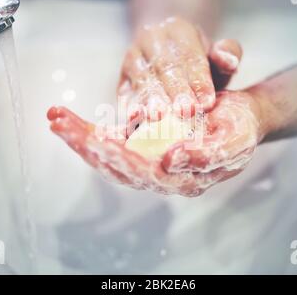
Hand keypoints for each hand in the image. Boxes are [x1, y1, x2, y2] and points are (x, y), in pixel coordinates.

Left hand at [47, 89, 263, 196]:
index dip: (119, 155)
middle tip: (59, 123)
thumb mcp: (234, 141)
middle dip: (86, 143)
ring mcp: (149, 164)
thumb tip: (169, 160)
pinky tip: (67, 122)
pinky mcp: (142, 149)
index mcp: (183, 178)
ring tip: (56, 119)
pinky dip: (88, 133)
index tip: (95, 138)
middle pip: (115, 166)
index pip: (143, 172)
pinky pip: (110, 145)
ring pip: (106, 158)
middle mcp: (161, 176)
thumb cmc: (239, 128)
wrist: (240, 120)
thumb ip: (206, 155)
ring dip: (80, 138)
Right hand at [117, 16, 241, 122]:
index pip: (190, 56)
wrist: (165, 55)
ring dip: (150, 99)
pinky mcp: (121, 80)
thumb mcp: (216, 55)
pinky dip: (129, 106)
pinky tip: (134, 119)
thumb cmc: (197, 63)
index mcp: (177, 29)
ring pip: (142, 79)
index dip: (198, 80)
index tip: (207, 102)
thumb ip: (228, 55)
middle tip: (185, 112)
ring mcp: (133, 58)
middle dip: (175, 91)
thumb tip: (229, 61)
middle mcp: (151, 39)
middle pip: (164, 67)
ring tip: (158, 116)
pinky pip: (124, 93)